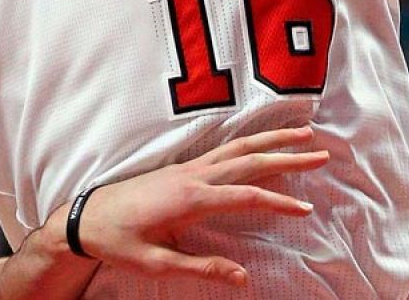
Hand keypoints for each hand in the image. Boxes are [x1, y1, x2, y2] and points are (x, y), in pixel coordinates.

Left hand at [61, 125, 329, 287]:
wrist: (86, 216)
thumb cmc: (118, 241)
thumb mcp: (155, 263)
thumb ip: (201, 267)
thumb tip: (242, 276)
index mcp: (190, 198)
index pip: (246, 195)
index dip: (279, 201)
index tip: (306, 209)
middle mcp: (194, 175)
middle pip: (250, 158)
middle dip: (289, 155)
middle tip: (322, 152)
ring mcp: (189, 167)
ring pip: (239, 146)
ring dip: (273, 138)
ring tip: (304, 132)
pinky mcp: (184, 167)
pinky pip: (226, 148)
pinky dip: (251, 140)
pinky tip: (263, 140)